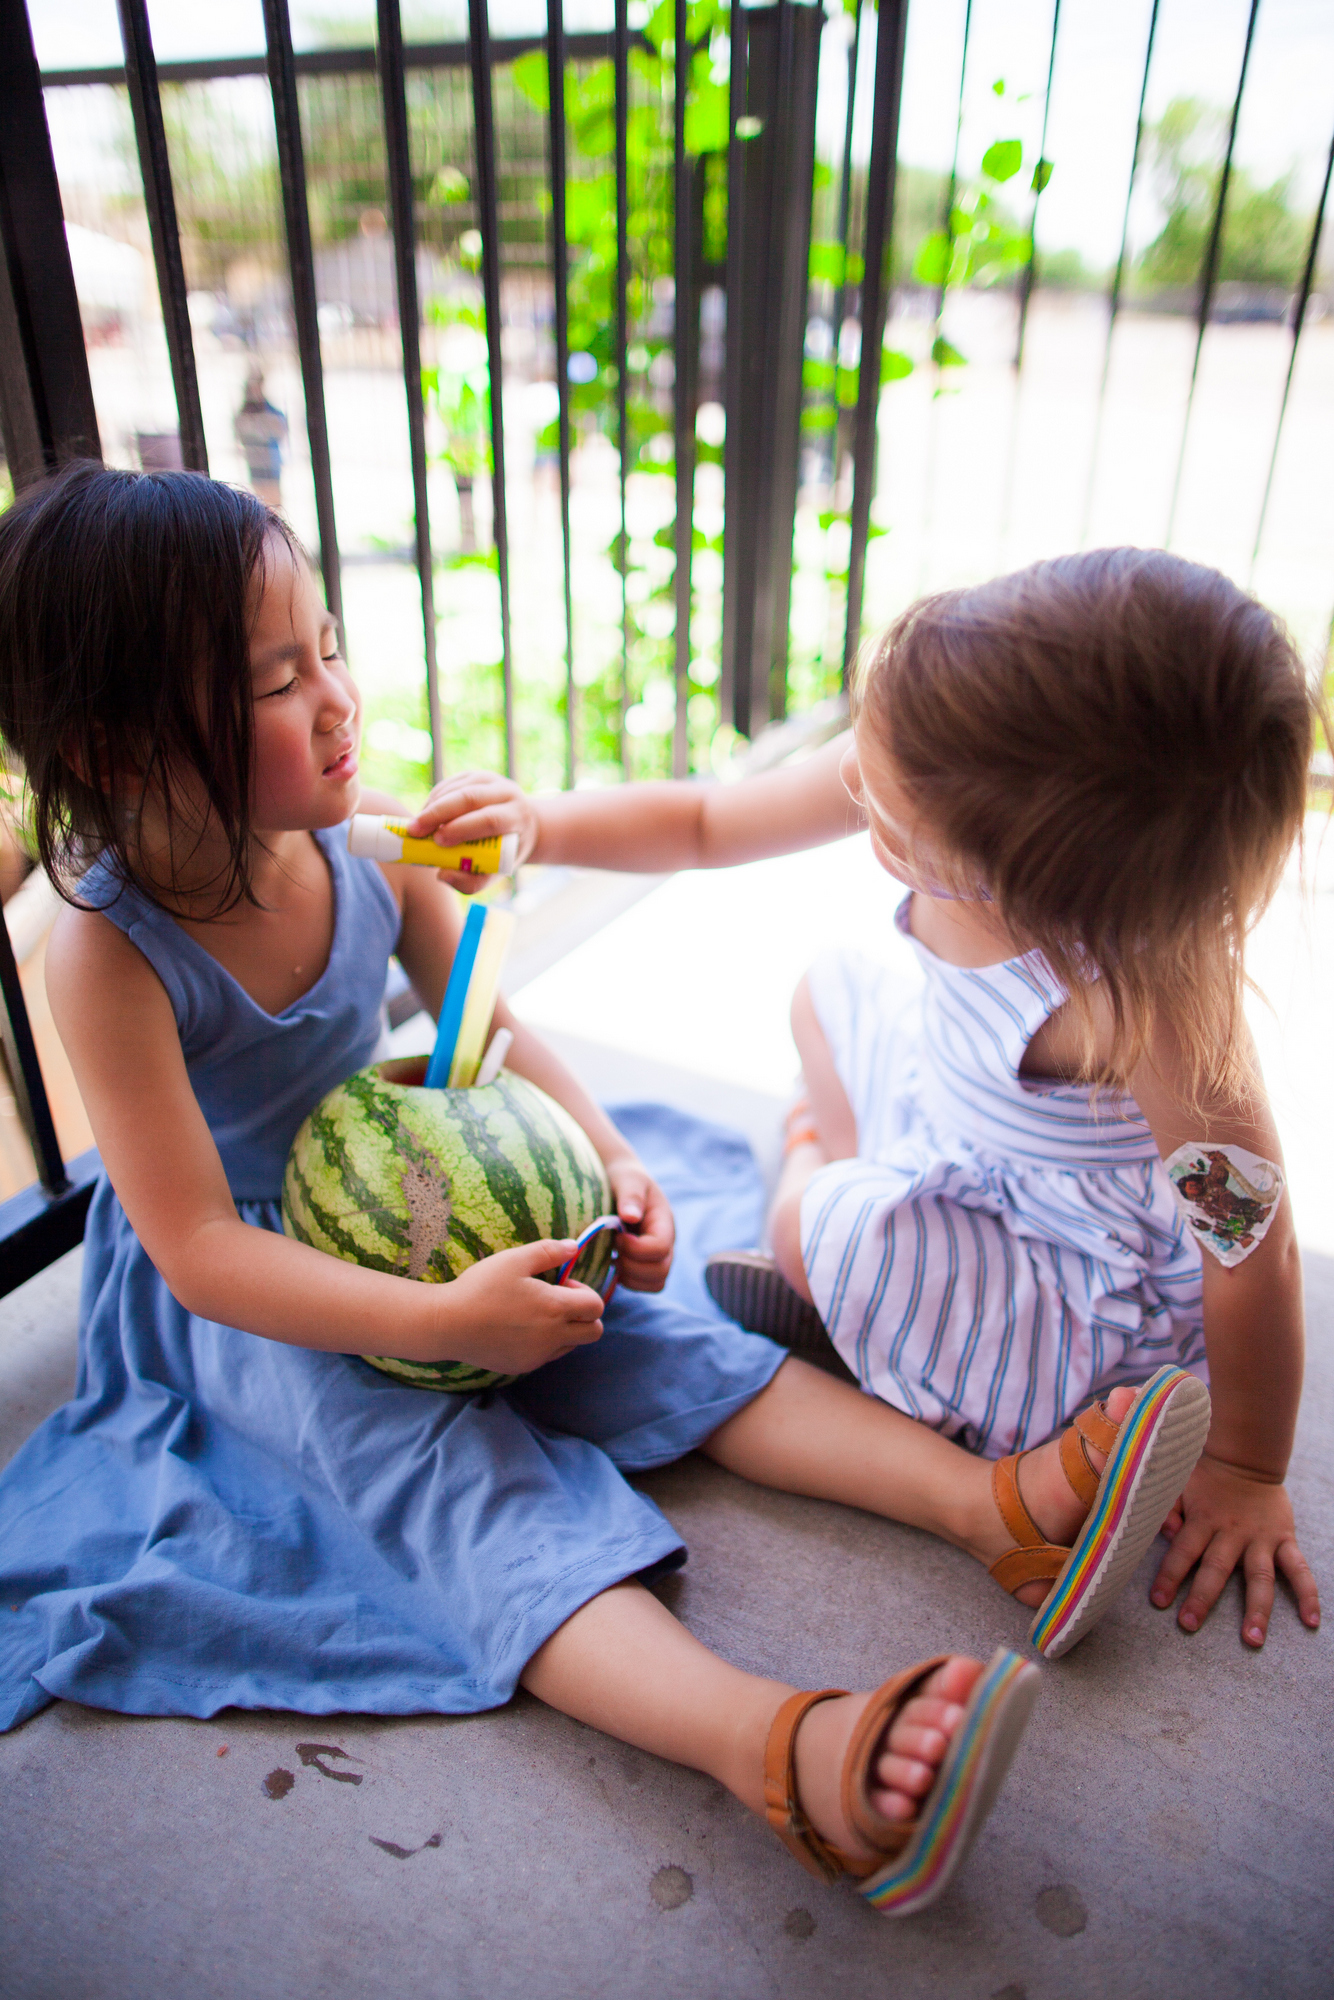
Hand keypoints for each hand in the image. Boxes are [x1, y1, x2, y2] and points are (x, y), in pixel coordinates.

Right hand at [405, 770, 537, 892]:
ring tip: (417, 828)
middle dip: (438, 814)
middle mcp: (507, 793)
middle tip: (414, 831)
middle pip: (470, 798)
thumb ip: (472, 882)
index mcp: (517, 816)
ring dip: (432, 807)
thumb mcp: (496, 871)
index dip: (462, 828)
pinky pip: (449, 785)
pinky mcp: (475, 776)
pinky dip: (433, 800)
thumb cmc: (505, 853)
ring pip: (456, 789)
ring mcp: (491, 780)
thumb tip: (443, 875)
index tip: (438, 841)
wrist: (521, 826)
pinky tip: (425, 816)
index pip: (490, 819)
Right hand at [435, 1238, 604, 1373]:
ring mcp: (538, 1356)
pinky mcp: (523, 1366)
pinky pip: (547, 1356)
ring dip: (566, 1329)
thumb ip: (549, 1251)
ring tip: (535, 1313)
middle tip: (556, 1300)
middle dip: (584, 1314)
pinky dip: (545, 1343)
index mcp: (555, 1309)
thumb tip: (574, 1247)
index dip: (584, 1292)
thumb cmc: (481, 1288)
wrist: (448, 1324)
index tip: (561, 1283)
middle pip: (594, 1331)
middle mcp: (553, 1337)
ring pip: (572, 1345)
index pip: (596, 1306)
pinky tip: (519, 1328)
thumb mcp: (515, 1259)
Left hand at [605, 1155, 673, 1292]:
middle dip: (632, 1265)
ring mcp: (657, 1256)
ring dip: (630, 1276)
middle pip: (661, 1271)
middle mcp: (666, 1242)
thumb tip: (630, 1216)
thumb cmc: (625, 1178)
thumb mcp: (627, 1179)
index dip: (636, 1248)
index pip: (660, 1248)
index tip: (617, 1236)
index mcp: (664, 1222)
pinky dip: (628, 1281)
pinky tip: (612, 1263)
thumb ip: (630, 1195)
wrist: (622, 1182)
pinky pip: (644, 1285)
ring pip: (655, 1283)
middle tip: (613, 1249)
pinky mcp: (646, 1264)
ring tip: (612, 1257)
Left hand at [1150, 1452, 1319, 1647]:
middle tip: (1189, 1625)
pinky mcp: (1284, 1539)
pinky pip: (1299, 1569)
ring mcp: (1261, 1539)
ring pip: (1260, 1577)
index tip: (1159, 1601)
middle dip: (1202, 1598)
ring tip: (1253, 1639)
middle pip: (1216, 1568)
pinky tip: (1311, 1620)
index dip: (1169, 1575)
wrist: (1245, 1458)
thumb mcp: (1179, 1485)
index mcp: (1203, 1519)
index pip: (1183, 1551)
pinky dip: (1307, 1594)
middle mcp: (1232, 1532)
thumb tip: (1165, 1533)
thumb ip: (1168, 1509)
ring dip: (1257, 1609)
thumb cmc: (1205, 1478)